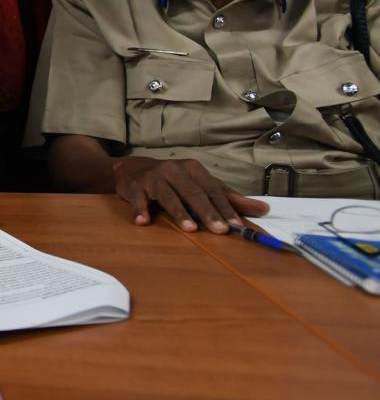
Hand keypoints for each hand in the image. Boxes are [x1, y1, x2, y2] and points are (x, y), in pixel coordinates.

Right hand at [112, 157, 268, 232]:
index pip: (213, 190)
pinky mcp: (134, 187)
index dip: (225, 208)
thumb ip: (230, 198)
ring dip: (179, 213)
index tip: (237, 226)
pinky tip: (143, 221)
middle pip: (193, 193)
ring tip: (190, 229)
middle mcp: (174, 170)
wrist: (133, 170)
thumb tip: (264, 209)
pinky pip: (138, 200)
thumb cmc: (173, 180)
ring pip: (168, 196)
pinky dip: (140, 209)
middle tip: (220, 230)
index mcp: (194, 169)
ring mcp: (153, 178)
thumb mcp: (202, 184)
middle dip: (208, 212)